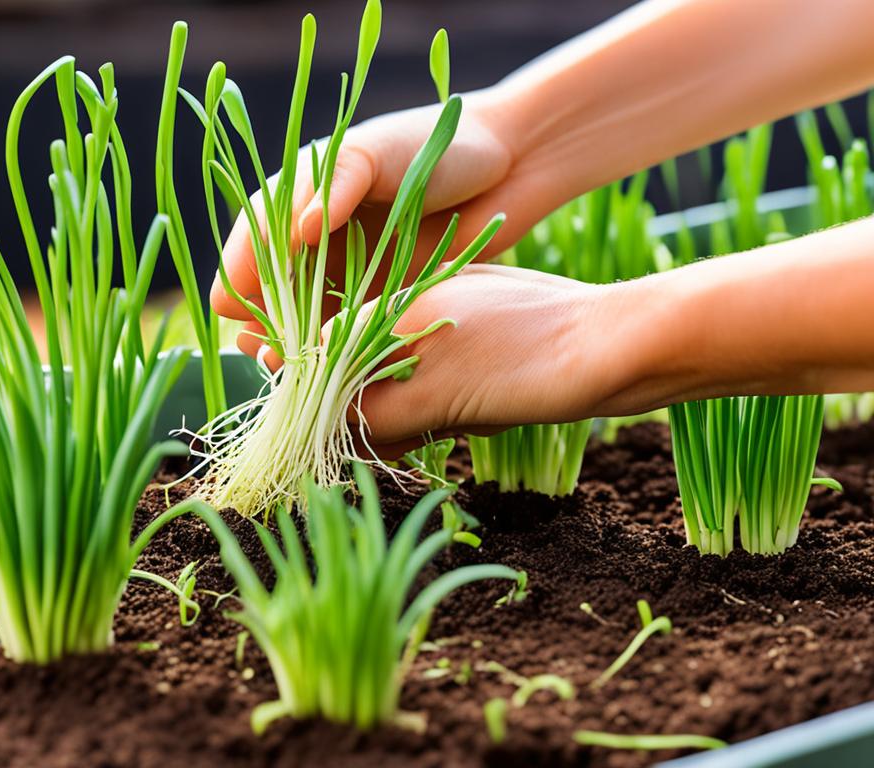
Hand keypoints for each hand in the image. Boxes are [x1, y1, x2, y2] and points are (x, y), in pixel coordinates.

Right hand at [210, 91, 551, 359]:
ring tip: (289, 368)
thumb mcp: (377, 153)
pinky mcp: (384, 301)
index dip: (240, 276)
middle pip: (271, 292)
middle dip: (263, 322)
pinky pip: (349, 334)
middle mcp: (318, 242)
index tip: (236, 308)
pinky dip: (336, 354)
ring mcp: (350, 274)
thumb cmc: (438, 145)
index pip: (252, 244)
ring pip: (305, 321)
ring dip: (294, 347)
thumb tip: (298, 229)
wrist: (509, 165)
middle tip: (263, 350)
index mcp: (302, 198)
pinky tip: (331, 371)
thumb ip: (335, 185)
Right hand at [355, 263, 654, 453]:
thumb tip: (324, 434)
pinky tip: (485, 420)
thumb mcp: (439, 392)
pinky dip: (455, 415)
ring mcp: (460, 326)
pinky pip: (449, 390)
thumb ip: (374, 412)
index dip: (329, 400)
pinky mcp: (491, 350)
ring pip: (410, 389)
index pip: (332, 352)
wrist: (625, 349)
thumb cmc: (529, 362)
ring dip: (422, 421)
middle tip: (413, 440)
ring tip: (460, 426)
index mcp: (401, 302)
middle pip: (367, 375)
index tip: (347, 438)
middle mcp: (423, 307)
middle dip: (382, 418)